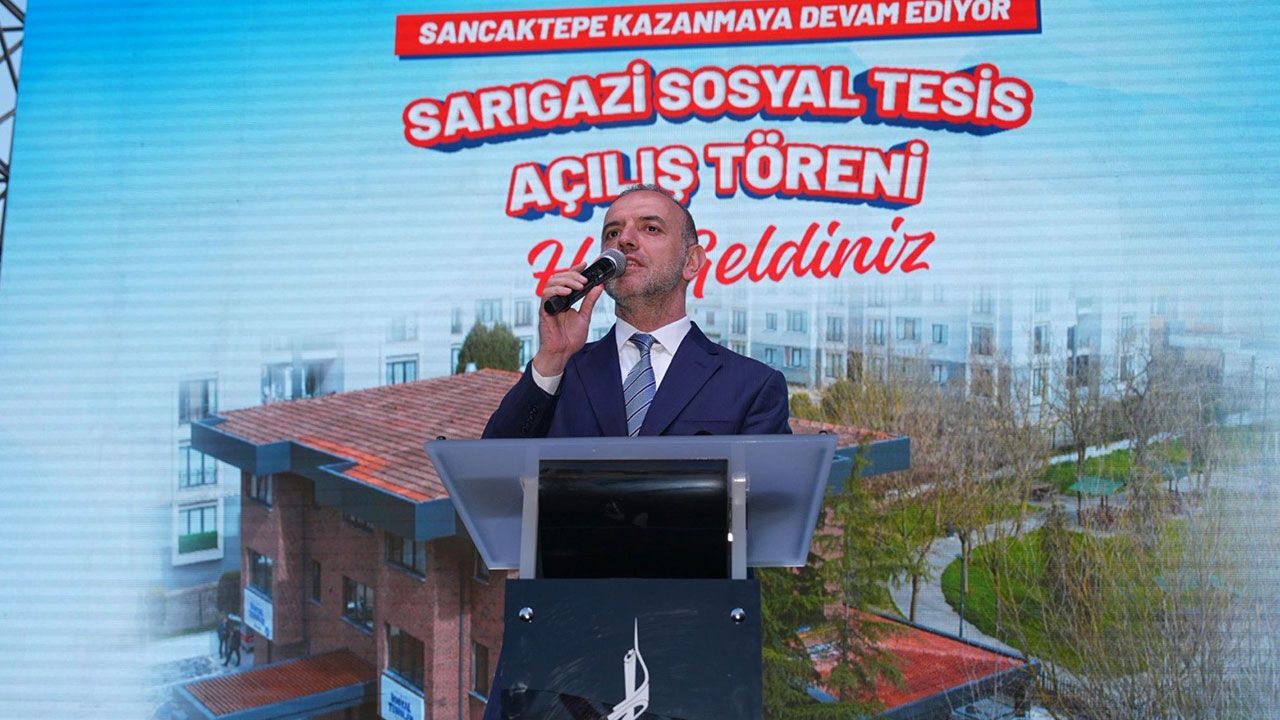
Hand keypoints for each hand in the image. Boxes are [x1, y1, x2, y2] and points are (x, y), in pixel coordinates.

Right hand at [532, 261, 604, 376]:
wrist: (562, 353)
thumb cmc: (570, 338)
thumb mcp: (585, 317)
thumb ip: (590, 301)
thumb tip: (599, 287)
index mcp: (565, 299)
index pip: (567, 278)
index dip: (575, 269)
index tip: (585, 264)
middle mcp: (555, 299)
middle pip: (558, 277)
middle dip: (572, 275)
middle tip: (584, 280)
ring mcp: (549, 304)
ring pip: (551, 282)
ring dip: (565, 280)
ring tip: (578, 286)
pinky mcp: (544, 310)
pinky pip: (546, 295)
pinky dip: (557, 290)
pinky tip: (567, 292)